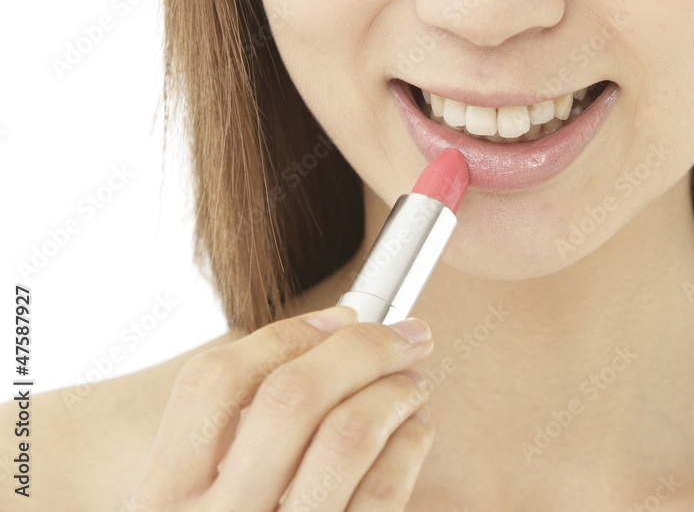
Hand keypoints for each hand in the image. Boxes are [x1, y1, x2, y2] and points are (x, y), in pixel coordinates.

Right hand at [129, 305, 435, 510]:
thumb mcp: (198, 498)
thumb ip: (236, 430)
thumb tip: (328, 335)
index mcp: (164, 496)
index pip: (212, 380)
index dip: (285, 333)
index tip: (339, 316)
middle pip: (291, 397)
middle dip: (361, 348)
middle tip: (404, 333)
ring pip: (347, 437)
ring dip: (394, 391)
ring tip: (412, 379)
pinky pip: (384, 494)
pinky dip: (409, 444)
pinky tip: (414, 429)